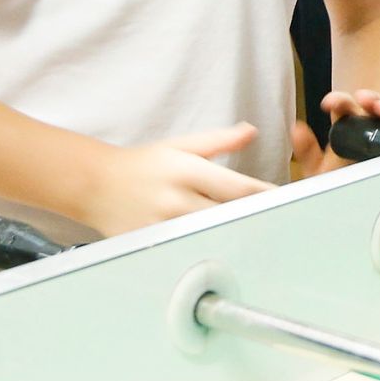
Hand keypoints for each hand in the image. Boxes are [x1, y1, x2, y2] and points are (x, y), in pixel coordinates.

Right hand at [79, 123, 269, 236]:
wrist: (96, 184)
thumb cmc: (143, 164)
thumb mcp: (181, 145)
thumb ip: (218, 141)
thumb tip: (251, 132)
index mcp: (186, 171)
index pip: (235, 187)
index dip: (263, 195)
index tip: (283, 199)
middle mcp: (176, 200)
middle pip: (226, 214)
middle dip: (251, 217)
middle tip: (278, 220)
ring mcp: (164, 226)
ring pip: (209, 234)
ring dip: (231, 233)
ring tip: (255, 236)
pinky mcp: (154, 244)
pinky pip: (187, 248)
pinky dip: (204, 246)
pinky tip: (219, 248)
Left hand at [291, 90, 379, 177]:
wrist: (354, 206)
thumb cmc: (338, 185)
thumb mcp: (318, 170)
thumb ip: (307, 150)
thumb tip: (297, 129)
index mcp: (345, 126)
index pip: (343, 105)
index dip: (338, 100)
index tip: (329, 104)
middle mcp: (366, 127)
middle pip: (369, 104)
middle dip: (367, 97)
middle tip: (362, 99)